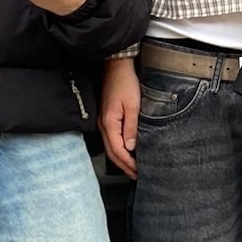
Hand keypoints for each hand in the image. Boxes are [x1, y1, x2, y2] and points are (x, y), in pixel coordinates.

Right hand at [100, 57, 139, 178]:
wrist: (116, 66)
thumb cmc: (125, 83)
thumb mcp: (133, 105)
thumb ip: (131, 127)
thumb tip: (130, 147)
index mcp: (109, 123)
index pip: (118, 150)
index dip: (128, 163)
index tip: (138, 171)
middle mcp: (103, 125)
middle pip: (112, 152)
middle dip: (124, 165)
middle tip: (136, 175)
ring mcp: (103, 121)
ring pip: (110, 147)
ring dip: (121, 159)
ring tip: (132, 168)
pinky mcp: (106, 118)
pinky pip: (111, 139)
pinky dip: (118, 149)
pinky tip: (126, 151)